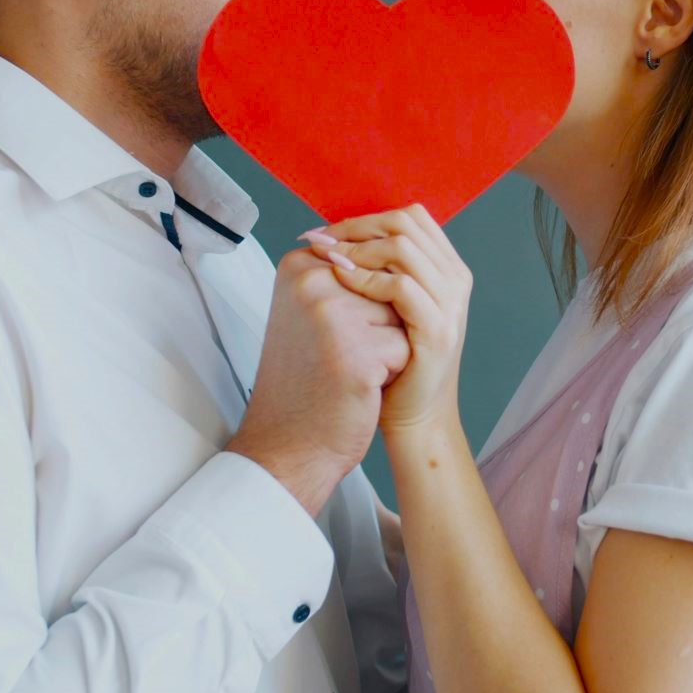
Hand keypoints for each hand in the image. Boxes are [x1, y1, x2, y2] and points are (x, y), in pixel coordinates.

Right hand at [227, 246, 410, 515]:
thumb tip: (391, 249)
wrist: (288, 443)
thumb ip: (343, 276)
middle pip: (387, 289)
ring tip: (345, 369)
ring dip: (385, 347)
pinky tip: (356, 387)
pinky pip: (403, 348)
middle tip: (335, 355)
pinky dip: (390, 372)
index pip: (369, 265)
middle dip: (377, 326)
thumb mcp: (311, 310)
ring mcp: (332, 315)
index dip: (363, 306)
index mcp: (298, 265)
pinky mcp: (356, 351)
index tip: (327, 332)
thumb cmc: (306, 378)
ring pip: (399, 316)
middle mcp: (311, 282)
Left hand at [303, 204, 471, 435]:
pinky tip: (340, 284)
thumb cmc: (393, 364)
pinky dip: (366, 280)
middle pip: (405, 224)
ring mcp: (450, 305)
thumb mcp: (387, 309)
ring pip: (403, 248)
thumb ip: (376, 272)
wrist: (414, 419)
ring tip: (327, 260)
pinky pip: (401, 287)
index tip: (327, 233)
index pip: (409, 217)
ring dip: (357, 249)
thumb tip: (327, 235)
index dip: (364, 218)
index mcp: (446, 269)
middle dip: (356, 228)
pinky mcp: (437, 331)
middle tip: (321, 241)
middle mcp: (455, 280)